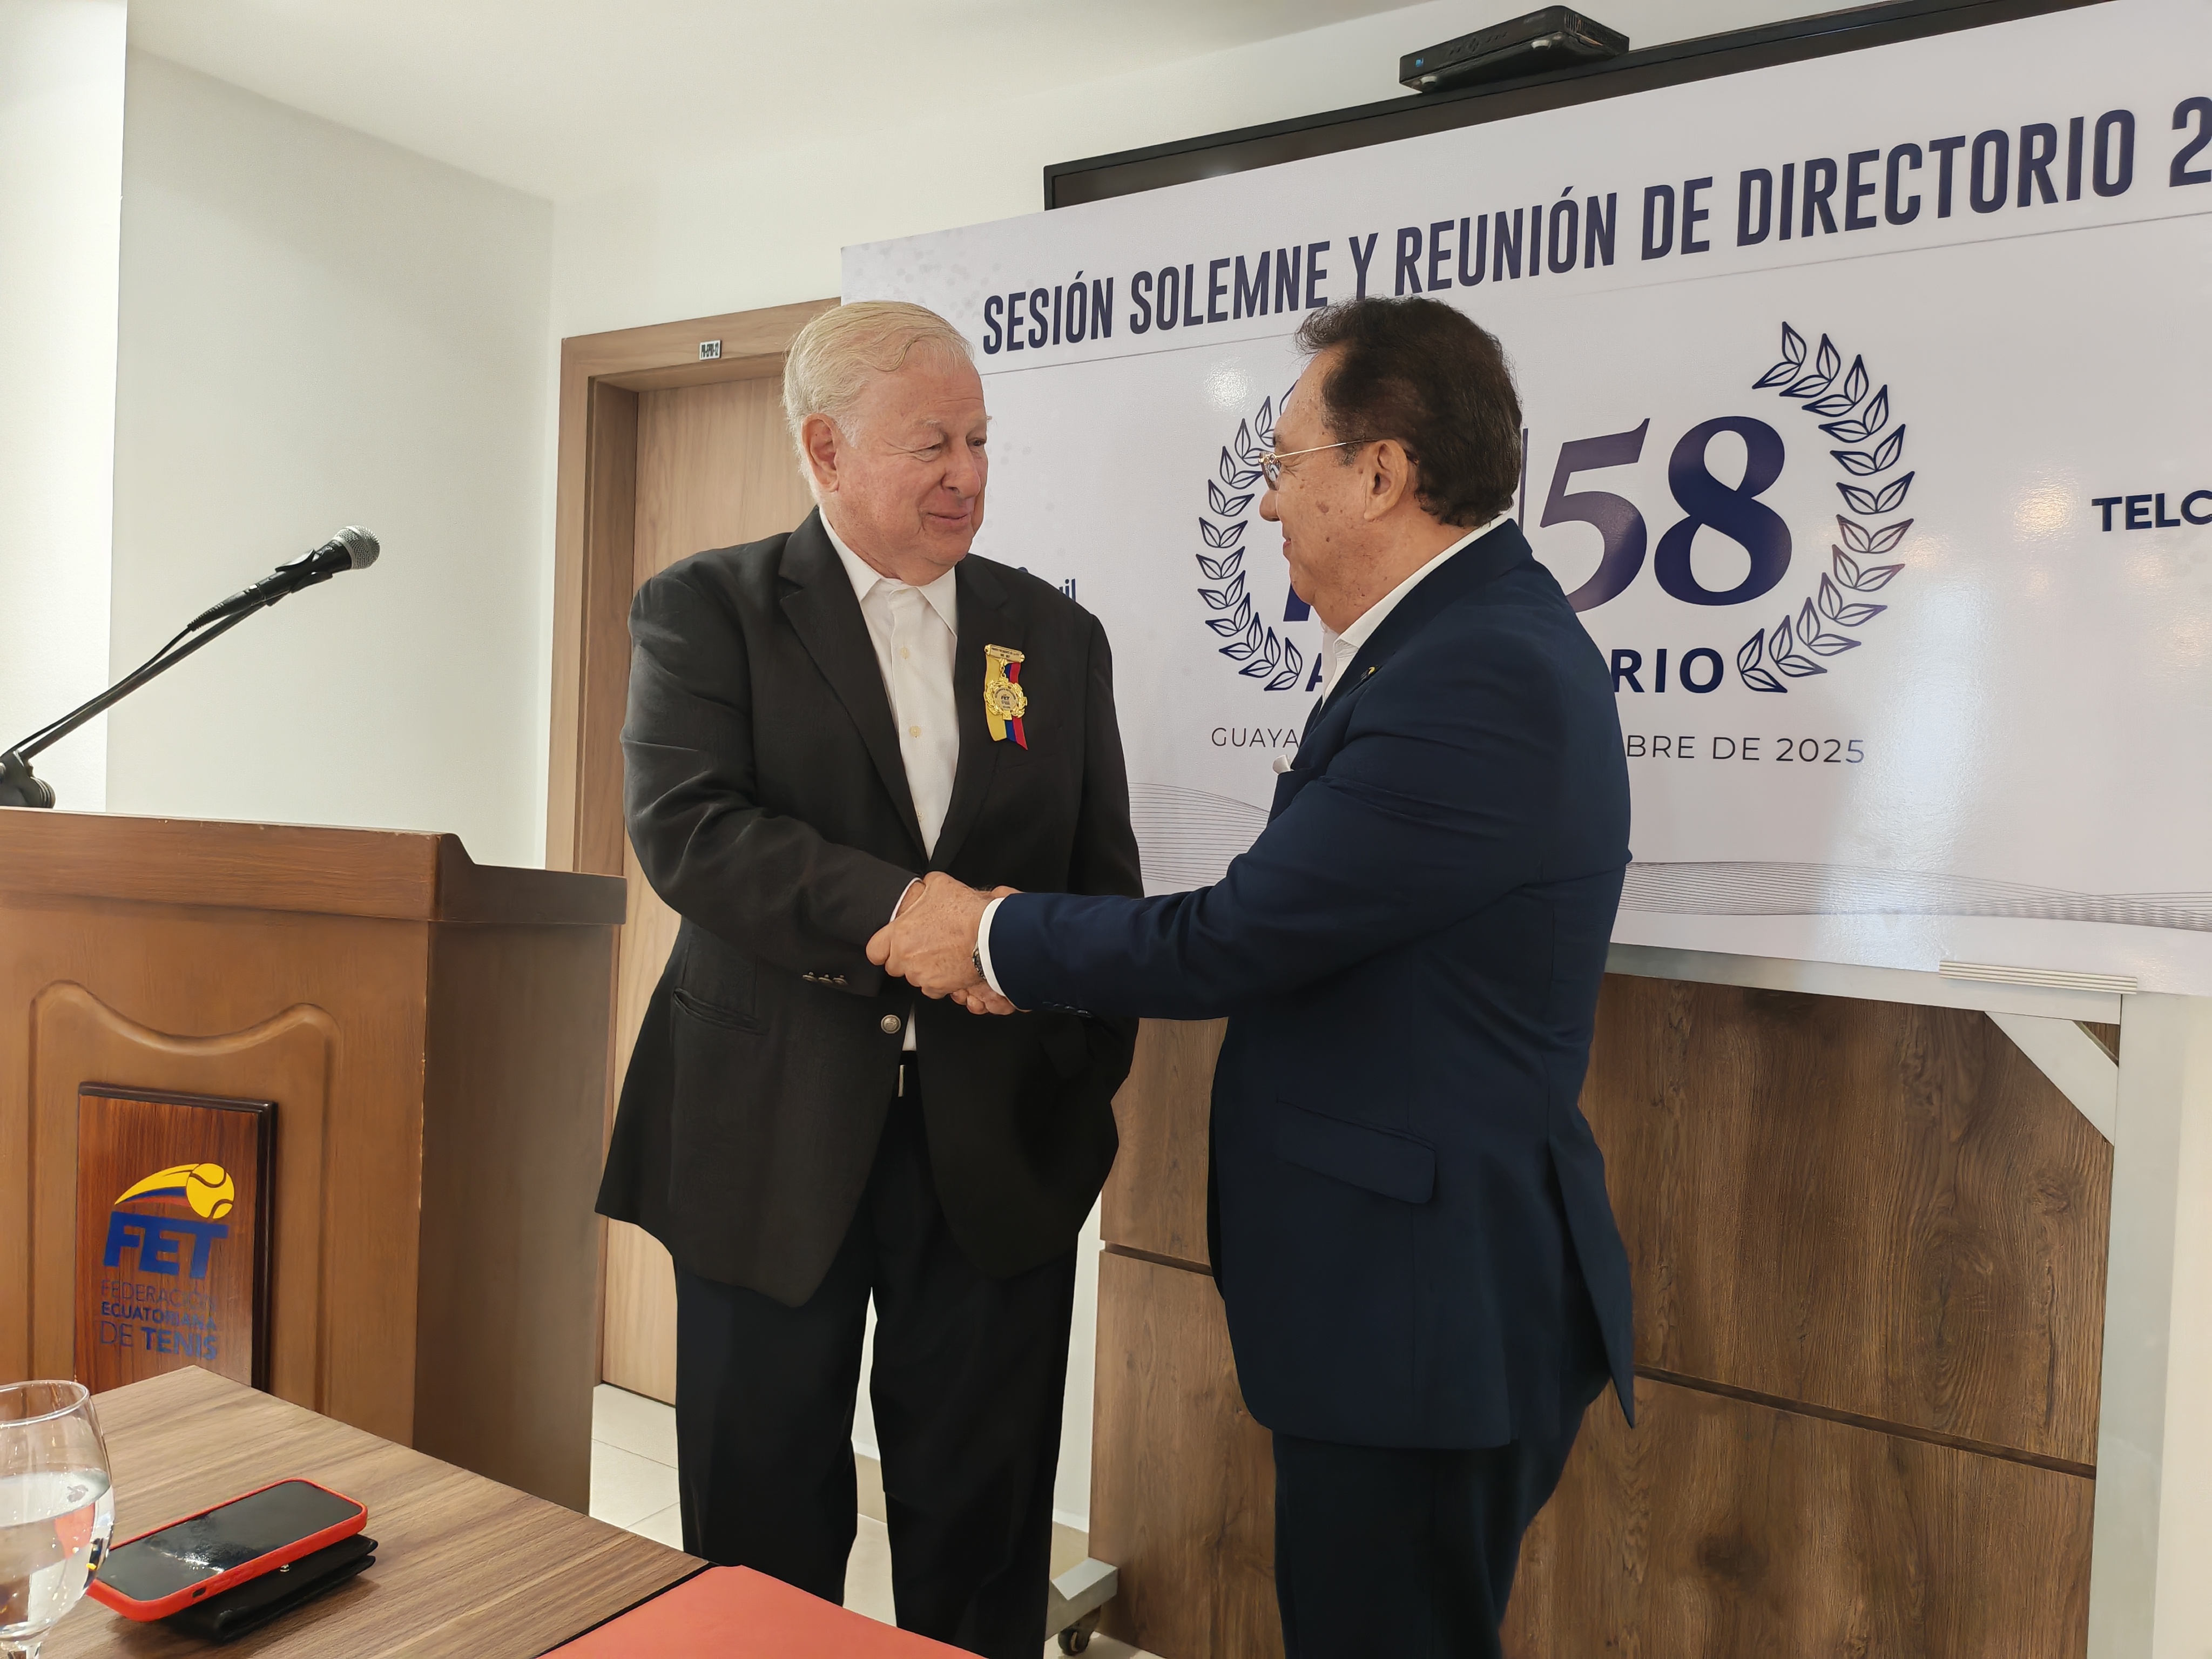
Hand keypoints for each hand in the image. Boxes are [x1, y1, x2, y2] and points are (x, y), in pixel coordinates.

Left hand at [866, 872, 1018, 1005]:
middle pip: (895, 966)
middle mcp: (906, 958)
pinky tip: (949, 966)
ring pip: (914, 977)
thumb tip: (925, 886)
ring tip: (941, 955)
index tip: (889, 947)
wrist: (990, 937)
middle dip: (906, 959)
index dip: (882, 948)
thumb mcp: (940, 885)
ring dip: (923, 969)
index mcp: (900, 934)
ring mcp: (921, 975)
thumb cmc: (966, 914)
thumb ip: (925, 887)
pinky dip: (939, 981)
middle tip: (922, 948)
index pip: (874, 951)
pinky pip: (932, 989)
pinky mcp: (938, 987)